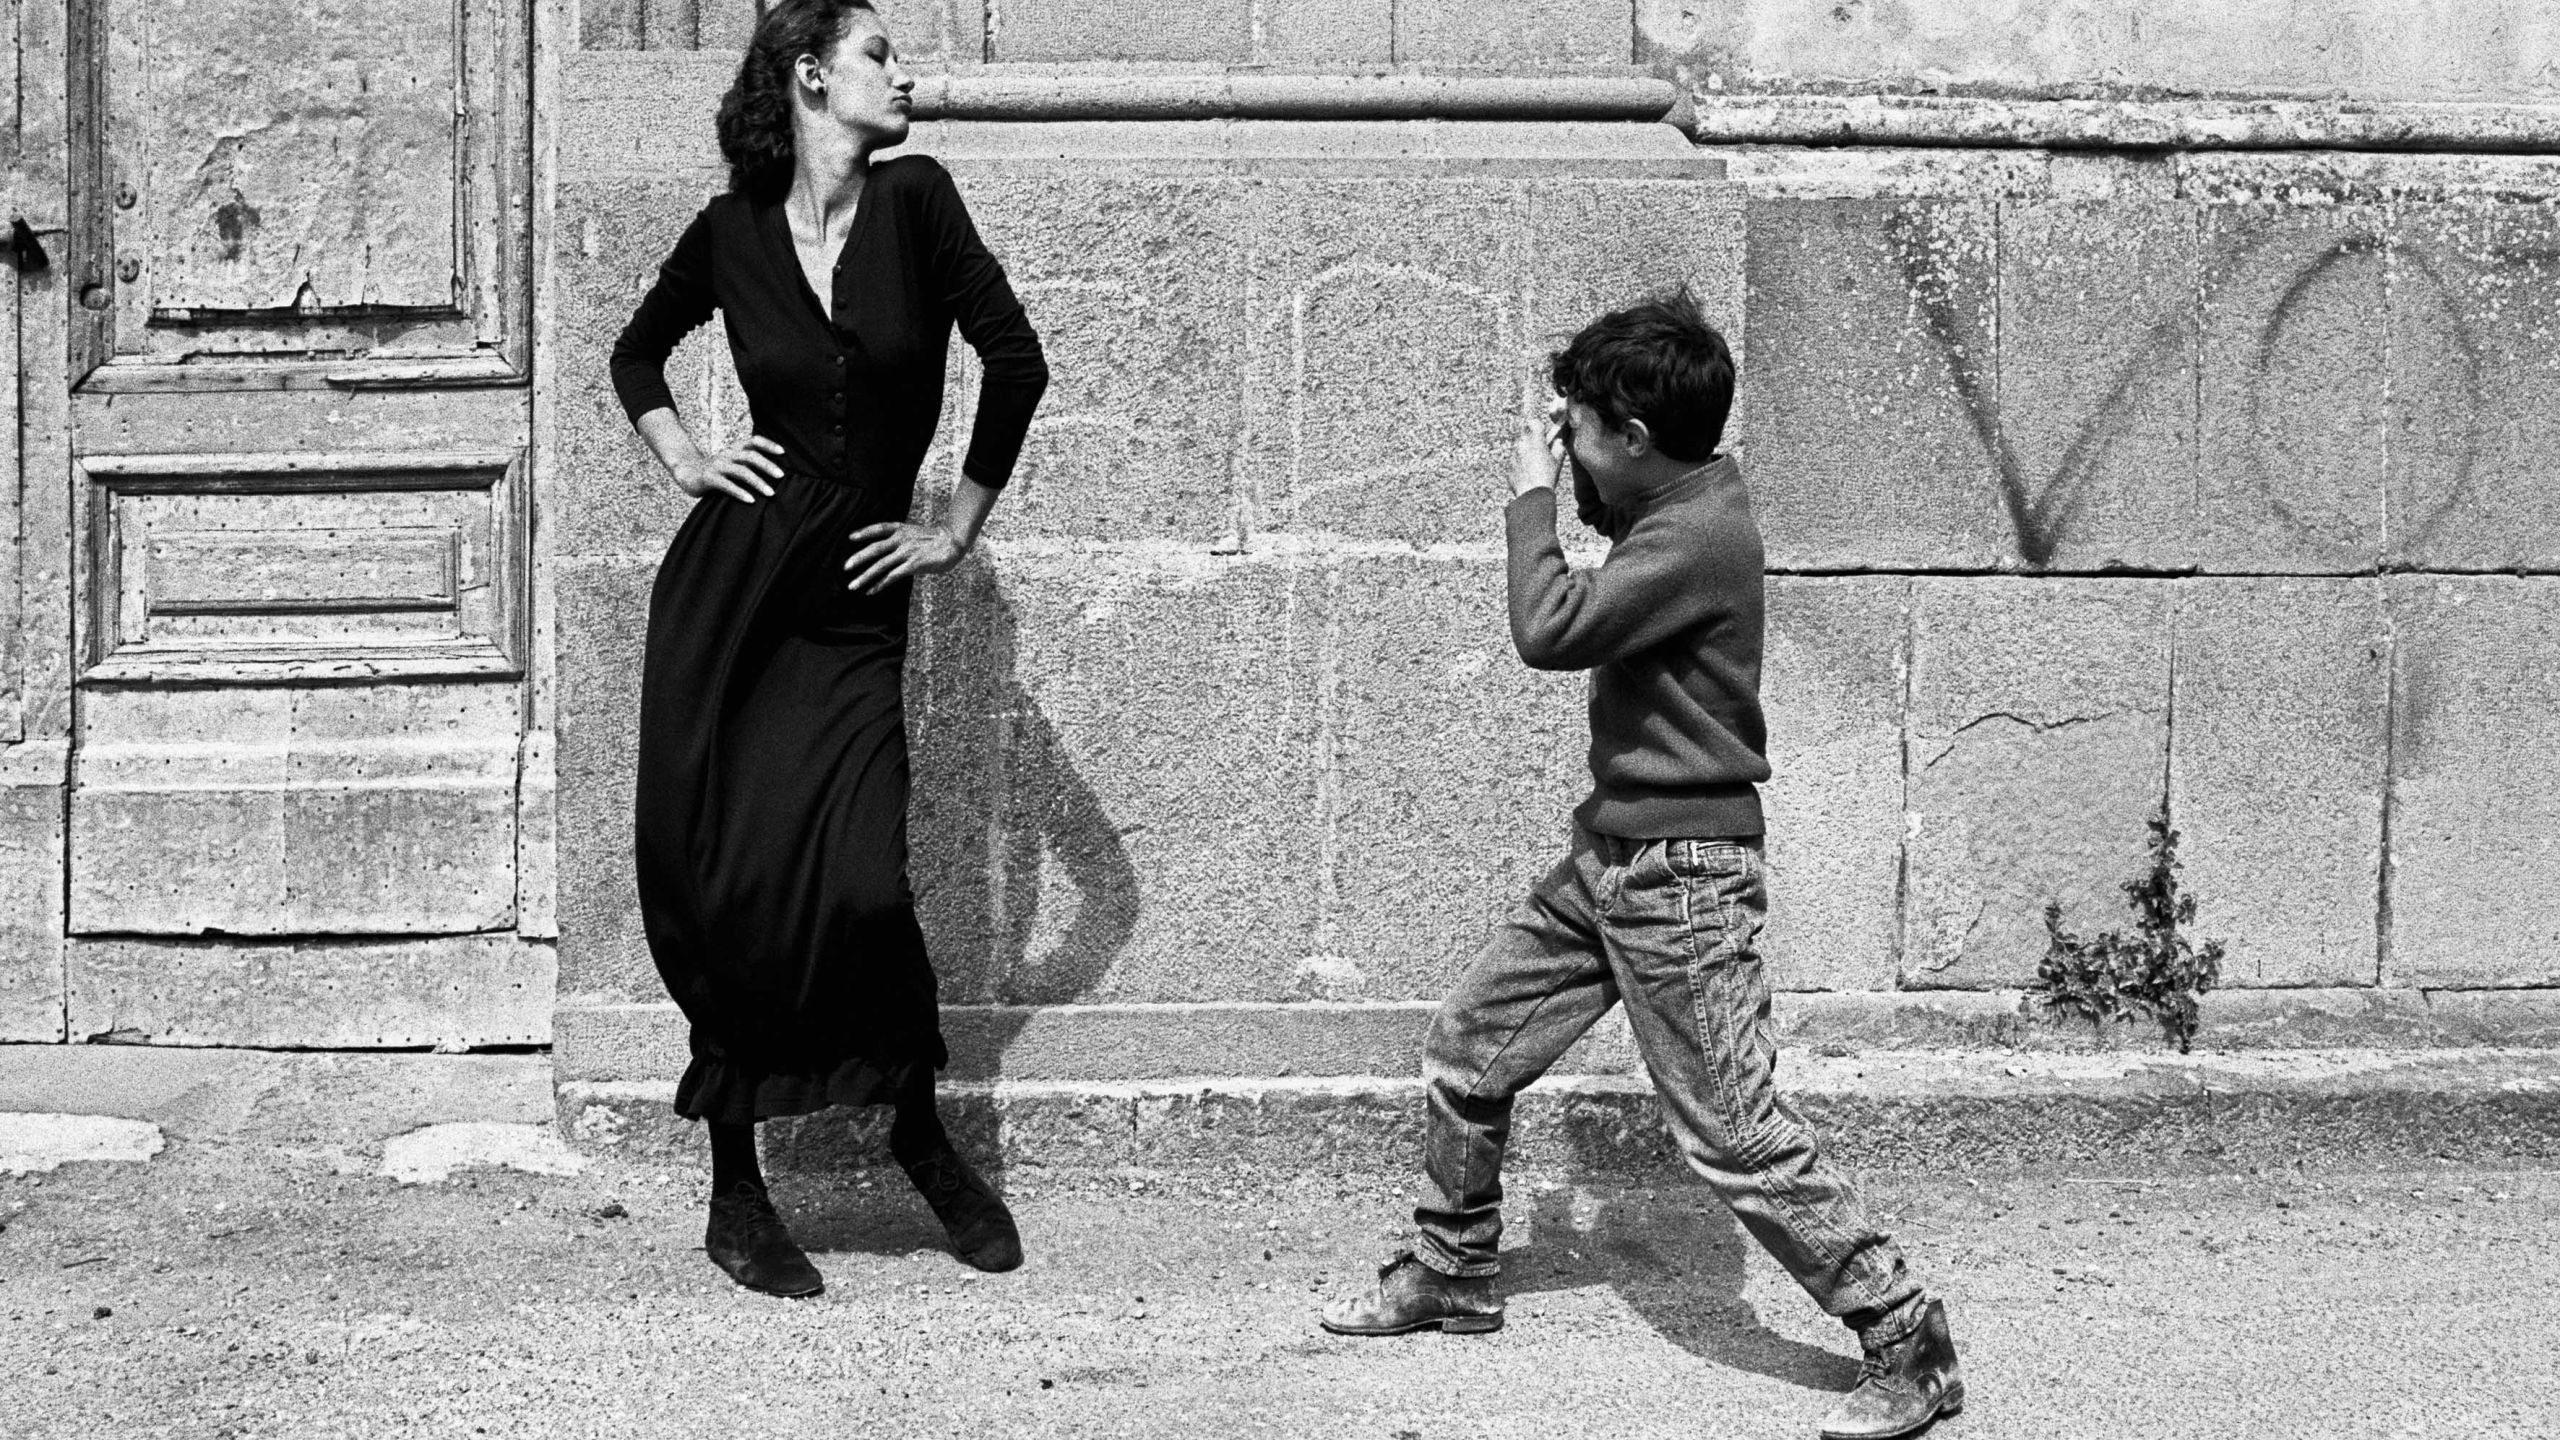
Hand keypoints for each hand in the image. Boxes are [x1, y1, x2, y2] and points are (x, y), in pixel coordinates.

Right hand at [672, 436, 783, 503]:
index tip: (783, 452)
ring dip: (757, 482)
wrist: (686, 471)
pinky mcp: (709, 478)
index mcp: (735, 449)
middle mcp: (727, 454)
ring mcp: (718, 466)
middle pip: (750, 456)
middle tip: (781, 476)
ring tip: (771, 493)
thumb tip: (777, 473)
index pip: (754, 441)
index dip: (768, 444)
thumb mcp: (733, 463)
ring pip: (741, 471)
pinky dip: (739, 492)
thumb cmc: (717, 470)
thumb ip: (749, 464)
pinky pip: (726, 485)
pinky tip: (751, 500)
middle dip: (767, 465)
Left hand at [844, 521, 964, 592]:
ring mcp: (906, 552)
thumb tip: (893, 552)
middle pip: (875, 548)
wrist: (954, 541)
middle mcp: (901, 540)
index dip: (864, 532)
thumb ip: (903, 540)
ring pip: (880, 565)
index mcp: (902, 529)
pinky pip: (892, 576)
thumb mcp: (916, 534)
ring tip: (853, 585)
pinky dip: (880, 584)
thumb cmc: (937, 539)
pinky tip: (871, 591)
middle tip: (845, 567)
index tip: (851, 537)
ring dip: (865, 576)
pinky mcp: (913, 565)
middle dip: (859, 558)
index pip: (879, 528)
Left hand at [1510, 399, 1565, 497]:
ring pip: (1518, 446)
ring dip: (1525, 449)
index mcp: (1535, 441)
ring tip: (1533, 461)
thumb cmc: (1547, 476)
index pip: (1534, 422)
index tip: (1543, 434)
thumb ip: (1558, 447)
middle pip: (1524, 432)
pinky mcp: (1509, 466)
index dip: (1539, 427)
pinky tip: (1527, 472)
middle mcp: (1522, 445)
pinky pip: (1514, 459)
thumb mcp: (1557, 461)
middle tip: (1539, 447)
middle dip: (1531, 437)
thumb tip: (1558, 442)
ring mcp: (1513, 455)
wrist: (1532, 494)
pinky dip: (1520, 462)